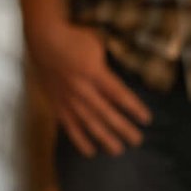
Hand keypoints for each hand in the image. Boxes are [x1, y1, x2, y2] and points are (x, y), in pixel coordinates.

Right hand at [27, 19, 148, 154]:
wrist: (44, 41)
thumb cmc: (74, 39)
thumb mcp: (97, 46)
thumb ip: (107, 68)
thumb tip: (119, 83)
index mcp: (94, 73)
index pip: (118, 95)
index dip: (133, 108)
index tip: (146, 120)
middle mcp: (82, 89)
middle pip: (106, 113)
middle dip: (123, 129)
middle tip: (137, 141)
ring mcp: (69, 99)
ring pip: (89, 123)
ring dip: (104, 138)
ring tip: (118, 150)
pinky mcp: (58, 105)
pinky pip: (70, 126)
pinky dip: (80, 140)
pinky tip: (90, 152)